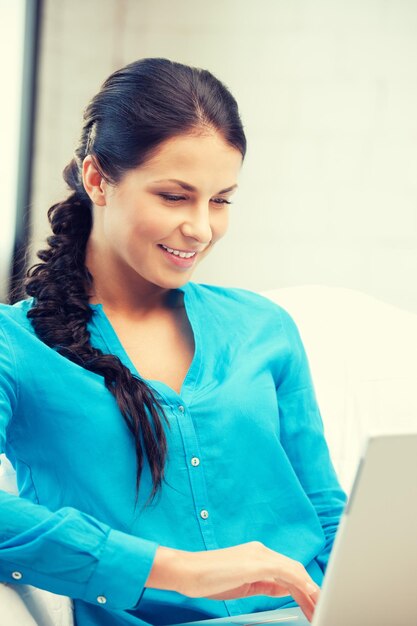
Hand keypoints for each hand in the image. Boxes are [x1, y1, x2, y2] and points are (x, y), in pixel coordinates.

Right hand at [145, 541, 319, 621]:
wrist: (188, 570)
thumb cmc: (209, 578)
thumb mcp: (242, 584)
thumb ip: (264, 584)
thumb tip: (282, 589)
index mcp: (257, 555)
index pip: (287, 571)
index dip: (303, 587)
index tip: (313, 602)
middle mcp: (261, 551)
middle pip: (294, 570)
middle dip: (310, 590)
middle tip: (321, 608)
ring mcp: (259, 555)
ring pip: (294, 570)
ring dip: (309, 589)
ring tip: (319, 605)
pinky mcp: (256, 562)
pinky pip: (286, 572)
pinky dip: (301, 582)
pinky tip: (309, 593)